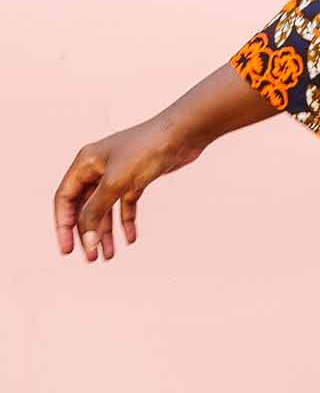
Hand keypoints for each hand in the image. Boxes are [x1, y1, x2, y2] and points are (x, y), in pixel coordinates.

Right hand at [54, 116, 202, 263]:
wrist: (182, 134)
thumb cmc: (146, 149)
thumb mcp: (116, 183)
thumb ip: (97, 212)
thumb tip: (85, 240)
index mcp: (85, 163)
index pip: (65, 198)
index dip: (63, 225)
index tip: (67, 250)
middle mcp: (98, 167)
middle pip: (84, 206)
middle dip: (86, 232)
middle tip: (90, 258)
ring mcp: (118, 173)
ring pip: (106, 208)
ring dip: (106, 231)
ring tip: (109, 255)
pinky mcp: (137, 178)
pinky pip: (126, 204)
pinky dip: (126, 220)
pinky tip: (131, 238)